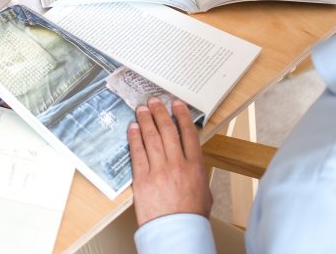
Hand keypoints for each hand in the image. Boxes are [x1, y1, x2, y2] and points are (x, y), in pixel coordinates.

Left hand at [128, 99, 212, 226]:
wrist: (176, 233)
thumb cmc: (191, 216)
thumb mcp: (203, 190)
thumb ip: (196, 171)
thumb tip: (190, 160)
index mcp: (195, 166)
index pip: (189, 133)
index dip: (182, 116)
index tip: (176, 105)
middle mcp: (177, 165)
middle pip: (168, 131)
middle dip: (161, 113)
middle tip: (154, 102)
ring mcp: (159, 171)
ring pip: (151, 138)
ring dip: (146, 120)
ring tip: (142, 109)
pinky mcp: (143, 179)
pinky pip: (137, 153)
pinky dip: (134, 138)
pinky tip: (132, 128)